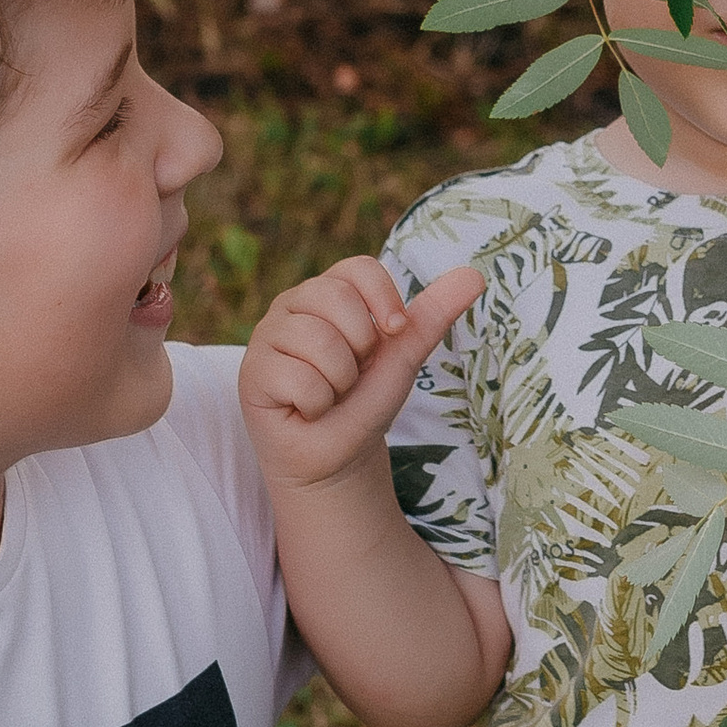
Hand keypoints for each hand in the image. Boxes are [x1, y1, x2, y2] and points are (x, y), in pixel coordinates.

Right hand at [239, 257, 484, 490]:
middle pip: (337, 300)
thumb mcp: (403, 357)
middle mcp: (292, 305)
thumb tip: (475, 275)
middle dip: (361, 350)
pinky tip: (305, 409)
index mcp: (327, 292)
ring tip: (328, 393)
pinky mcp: (252, 371)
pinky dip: (316, 404)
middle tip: (350, 376)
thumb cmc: (364, 403)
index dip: (384, 301)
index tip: (394, 334)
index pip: (359, 268)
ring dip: (339, 382)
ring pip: (319, 342)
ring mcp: (266, 335)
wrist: (337, 458)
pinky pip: (299, 377)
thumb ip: (432, 315)